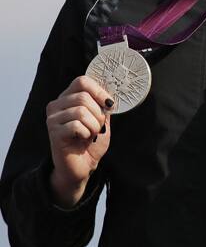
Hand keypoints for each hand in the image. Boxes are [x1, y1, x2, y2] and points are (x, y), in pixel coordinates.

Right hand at [46, 76, 112, 206]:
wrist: (83, 166)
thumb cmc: (92, 142)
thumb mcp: (102, 120)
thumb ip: (103, 105)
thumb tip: (111, 92)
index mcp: (68, 98)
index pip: (82, 81)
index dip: (99, 90)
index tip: (109, 104)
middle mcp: (57, 105)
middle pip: (83, 96)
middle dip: (98, 113)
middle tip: (98, 126)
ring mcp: (52, 118)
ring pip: (80, 111)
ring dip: (93, 125)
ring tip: (90, 134)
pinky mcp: (53, 132)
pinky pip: (76, 125)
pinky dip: (86, 133)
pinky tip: (82, 140)